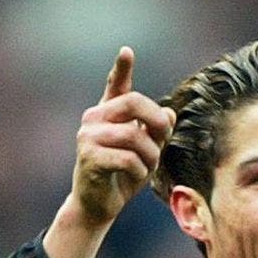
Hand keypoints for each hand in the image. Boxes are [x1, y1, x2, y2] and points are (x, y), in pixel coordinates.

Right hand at [69, 47, 174, 228]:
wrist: (98, 206)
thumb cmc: (122, 176)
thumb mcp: (145, 152)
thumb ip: (156, 132)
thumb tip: (169, 113)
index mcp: (107, 113)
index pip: (116, 85)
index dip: (122, 68)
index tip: (127, 51)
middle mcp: (94, 119)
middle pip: (134, 103)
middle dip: (156, 122)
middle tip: (163, 139)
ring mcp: (88, 136)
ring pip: (135, 136)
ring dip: (151, 156)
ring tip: (146, 168)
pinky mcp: (89, 157)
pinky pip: (129, 159)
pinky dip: (140, 171)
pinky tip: (134, 177)